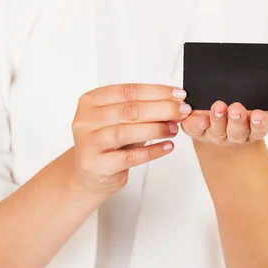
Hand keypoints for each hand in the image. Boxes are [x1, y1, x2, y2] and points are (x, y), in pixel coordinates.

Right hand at [71, 83, 190, 195]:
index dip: (156, 92)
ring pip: (127, 132)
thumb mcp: (120, 123)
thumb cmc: (107, 146)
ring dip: (156, 129)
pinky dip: (152, 151)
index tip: (178, 94)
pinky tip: (166, 147)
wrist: (90, 175)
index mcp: (91, 102)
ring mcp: (89, 144)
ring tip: (174, 129)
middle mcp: (85, 121)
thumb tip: (174, 104)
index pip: (128, 91)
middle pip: (129, 110)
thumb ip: (142, 113)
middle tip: (182, 111)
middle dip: (161, 109)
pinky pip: (130, 157)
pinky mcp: (97, 165)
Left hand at [180, 93, 267, 144]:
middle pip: (236, 129)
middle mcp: (235, 133)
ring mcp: (215, 132)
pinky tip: (197, 118)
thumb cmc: (256, 108)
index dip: (258, 123)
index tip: (260, 115)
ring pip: (216, 129)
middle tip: (237, 107)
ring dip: (217, 120)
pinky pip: (194, 129)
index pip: (258, 129)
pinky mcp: (196, 128)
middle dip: (237, 120)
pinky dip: (194, 124)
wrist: (226, 111)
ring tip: (219, 106)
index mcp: (254, 128)